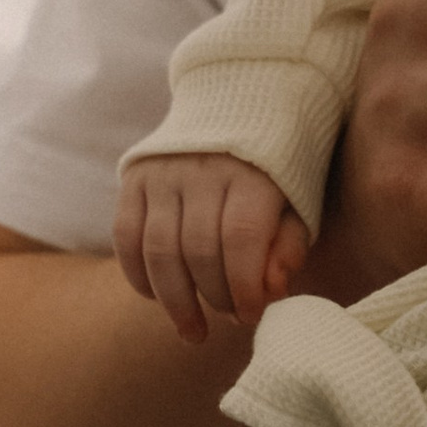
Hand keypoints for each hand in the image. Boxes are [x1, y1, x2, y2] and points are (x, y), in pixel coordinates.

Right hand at [124, 153, 307, 345]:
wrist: (240, 98)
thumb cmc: (279, 165)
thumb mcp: (301, 199)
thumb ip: (289, 246)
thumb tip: (269, 292)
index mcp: (251, 172)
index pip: (239, 239)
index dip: (243, 287)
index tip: (251, 315)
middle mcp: (202, 168)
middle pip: (197, 251)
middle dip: (214, 297)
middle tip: (229, 318)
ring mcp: (163, 172)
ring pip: (158, 251)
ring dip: (174, 301)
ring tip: (192, 329)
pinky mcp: (135, 177)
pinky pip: (126, 238)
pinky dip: (139, 276)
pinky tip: (158, 298)